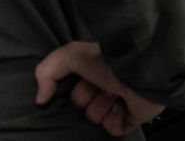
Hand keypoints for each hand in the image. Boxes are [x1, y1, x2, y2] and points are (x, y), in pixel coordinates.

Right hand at [35, 41, 164, 136]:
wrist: (142, 72)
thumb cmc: (110, 60)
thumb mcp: (72, 55)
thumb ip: (47, 71)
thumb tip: (41, 98)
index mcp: (93, 68)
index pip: (70, 87)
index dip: (71, 86)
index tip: (80, 78)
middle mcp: (105, 83)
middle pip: (80, 104)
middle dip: (87, 96)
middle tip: (100, 84)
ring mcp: (119, 100)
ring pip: (95, 118)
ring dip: (101, 106)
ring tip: (114, 93)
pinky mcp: (132, 116)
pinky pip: (112, 129)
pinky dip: (114, 120)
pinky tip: (121, 106)